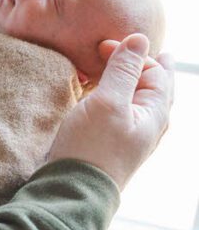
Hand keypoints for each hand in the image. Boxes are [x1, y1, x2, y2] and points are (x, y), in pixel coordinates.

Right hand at [49, 34, 173, 189]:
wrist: (73, 191)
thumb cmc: (91, 147)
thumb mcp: (108, 101)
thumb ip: (124, 70)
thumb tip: (140, 39)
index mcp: (155, 113)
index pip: (156, 71)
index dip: (133, 53)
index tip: (104, 46)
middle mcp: (149, 125)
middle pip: (154, 86)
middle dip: (143, 64)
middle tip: (128, 47)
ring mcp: (133, 136)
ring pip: (139, 100)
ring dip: (130, 80)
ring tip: (126, 67)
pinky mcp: (114, 144)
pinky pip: (125, 113)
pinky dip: (119, 97)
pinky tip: (110, 97)